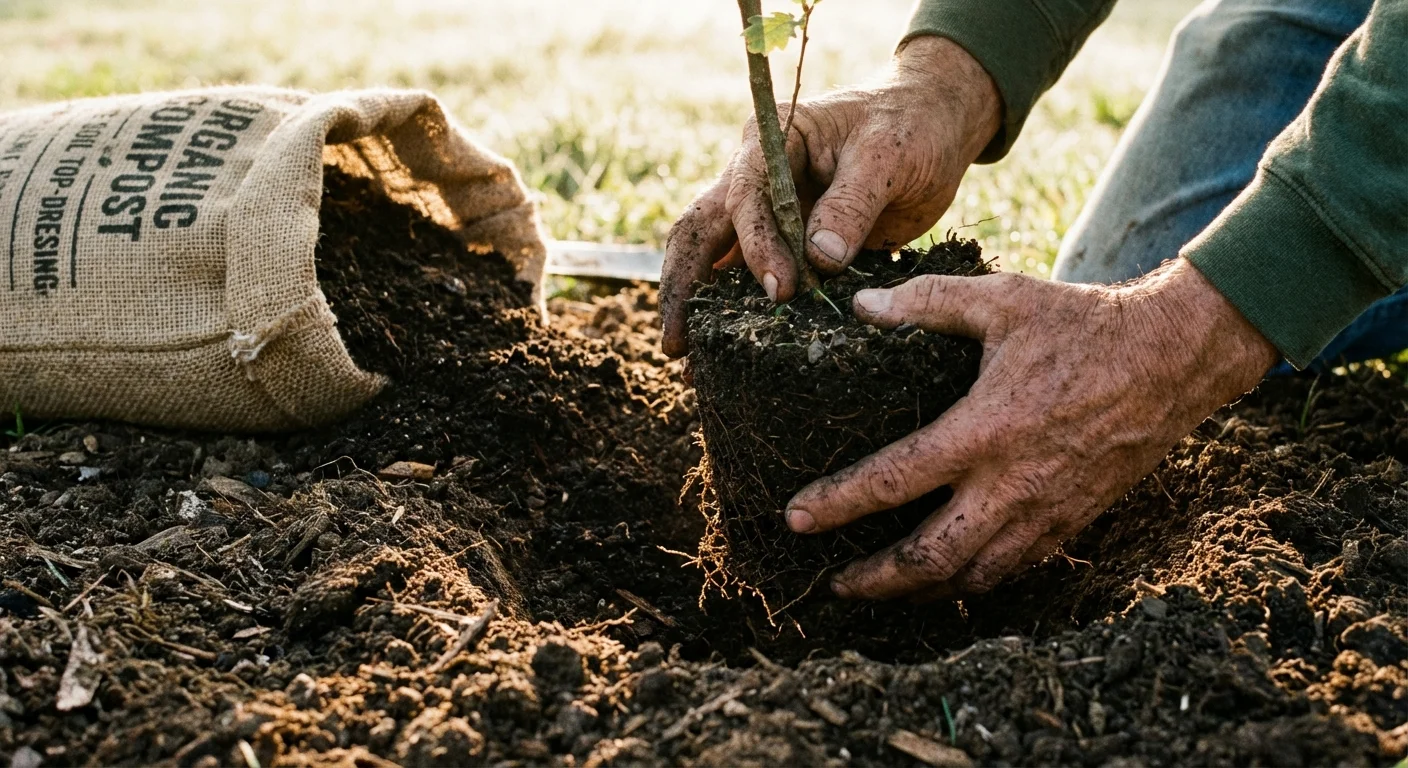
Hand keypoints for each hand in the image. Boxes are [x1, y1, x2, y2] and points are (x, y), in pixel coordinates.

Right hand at [659, 36, 1001, 356]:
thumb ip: (853, 204)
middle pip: (698, 230)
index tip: (780, 291)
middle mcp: (753, 174)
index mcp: (772, 140)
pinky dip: (735, 313)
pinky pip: (747, 278)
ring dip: (700, 308)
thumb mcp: (890, 156)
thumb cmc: (911, 127)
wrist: (932, 125)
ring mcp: (763, 210)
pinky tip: (725, 354)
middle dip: (684, 287)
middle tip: (677, 345)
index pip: (745, 197)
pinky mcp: (783, 242)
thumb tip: (820, 261)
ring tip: (690, 363)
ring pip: (712, 259)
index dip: (756, 246)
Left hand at [783, 259, 1278, 600]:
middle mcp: (1012, 485)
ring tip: (880, 591)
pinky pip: (1014, 571)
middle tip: (832, 585)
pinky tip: (948, 580)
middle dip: (873, 580)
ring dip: (919, 592)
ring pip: (972, 578)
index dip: (838, 504)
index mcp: (984, 430)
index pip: (894, 480)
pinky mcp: (1071, 524)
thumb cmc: (1082, 324)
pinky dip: (972, 584)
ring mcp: (1045, 512)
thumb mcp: (1004, 299)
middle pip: (929, 558)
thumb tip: (861, 304)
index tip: (796, 519)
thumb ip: (928, 302)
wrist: (1173, 358)